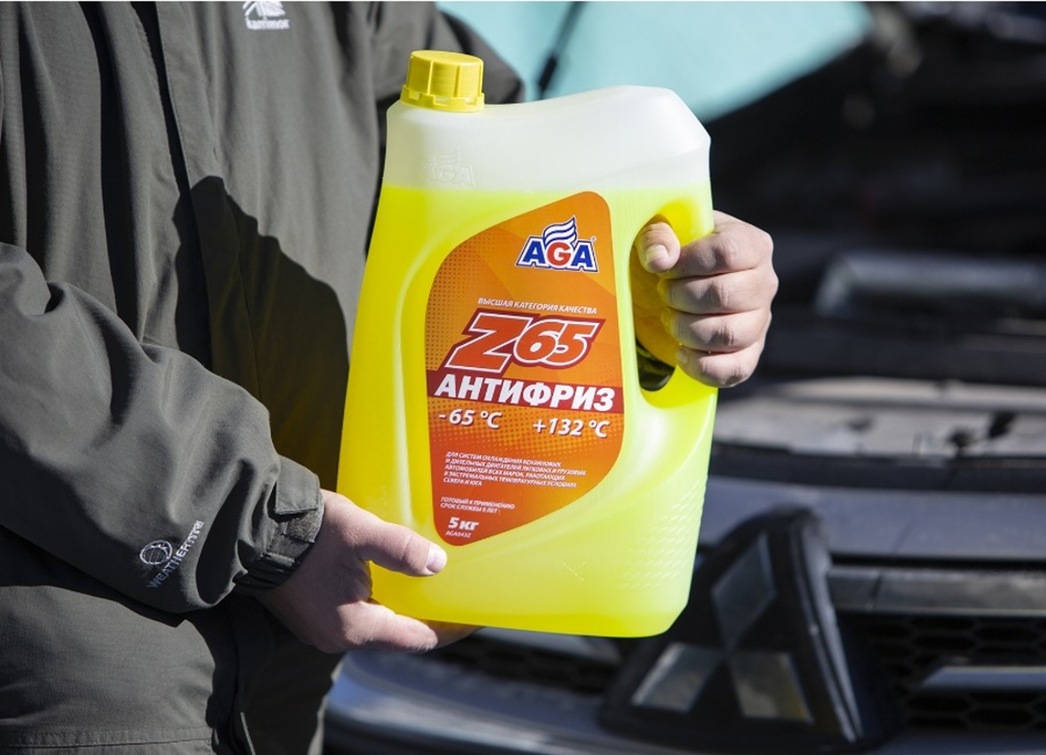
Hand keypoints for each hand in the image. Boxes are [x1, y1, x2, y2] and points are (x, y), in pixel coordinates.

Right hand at [259, 490, 473, 653]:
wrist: (253, 525)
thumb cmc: (308, 530)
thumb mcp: (362, 533)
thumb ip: (401, 550)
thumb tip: (438, 565)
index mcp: (355, 627)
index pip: (416, 638)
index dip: (449, 627)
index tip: (473, 615)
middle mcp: (337, 637)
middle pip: (396, 631)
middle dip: (425, 613)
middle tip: (453, 591)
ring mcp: (319, 628)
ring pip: (374, 621)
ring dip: (399, 603)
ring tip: (425, 579)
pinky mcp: (308, 613)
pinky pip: (353, 611)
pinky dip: (376, 597)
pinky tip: (387, 574)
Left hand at [631, 211, 776, 386]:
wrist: (675, 287)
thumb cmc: (671, 256)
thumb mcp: (658, 233)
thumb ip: (655, 234)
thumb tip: (660, 259)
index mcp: (750, 243)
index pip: (727, 252)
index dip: (688, 262)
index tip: (665, 267)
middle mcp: (764, 281)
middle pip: (725, 295)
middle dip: (681, 297)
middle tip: (664, 293)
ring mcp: (760, 320)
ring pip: (730, 335)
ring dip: (687, 330)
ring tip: (671, 319)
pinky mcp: (750, 352)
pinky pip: (736, 369)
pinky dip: (702, 366)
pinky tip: (681, 352)